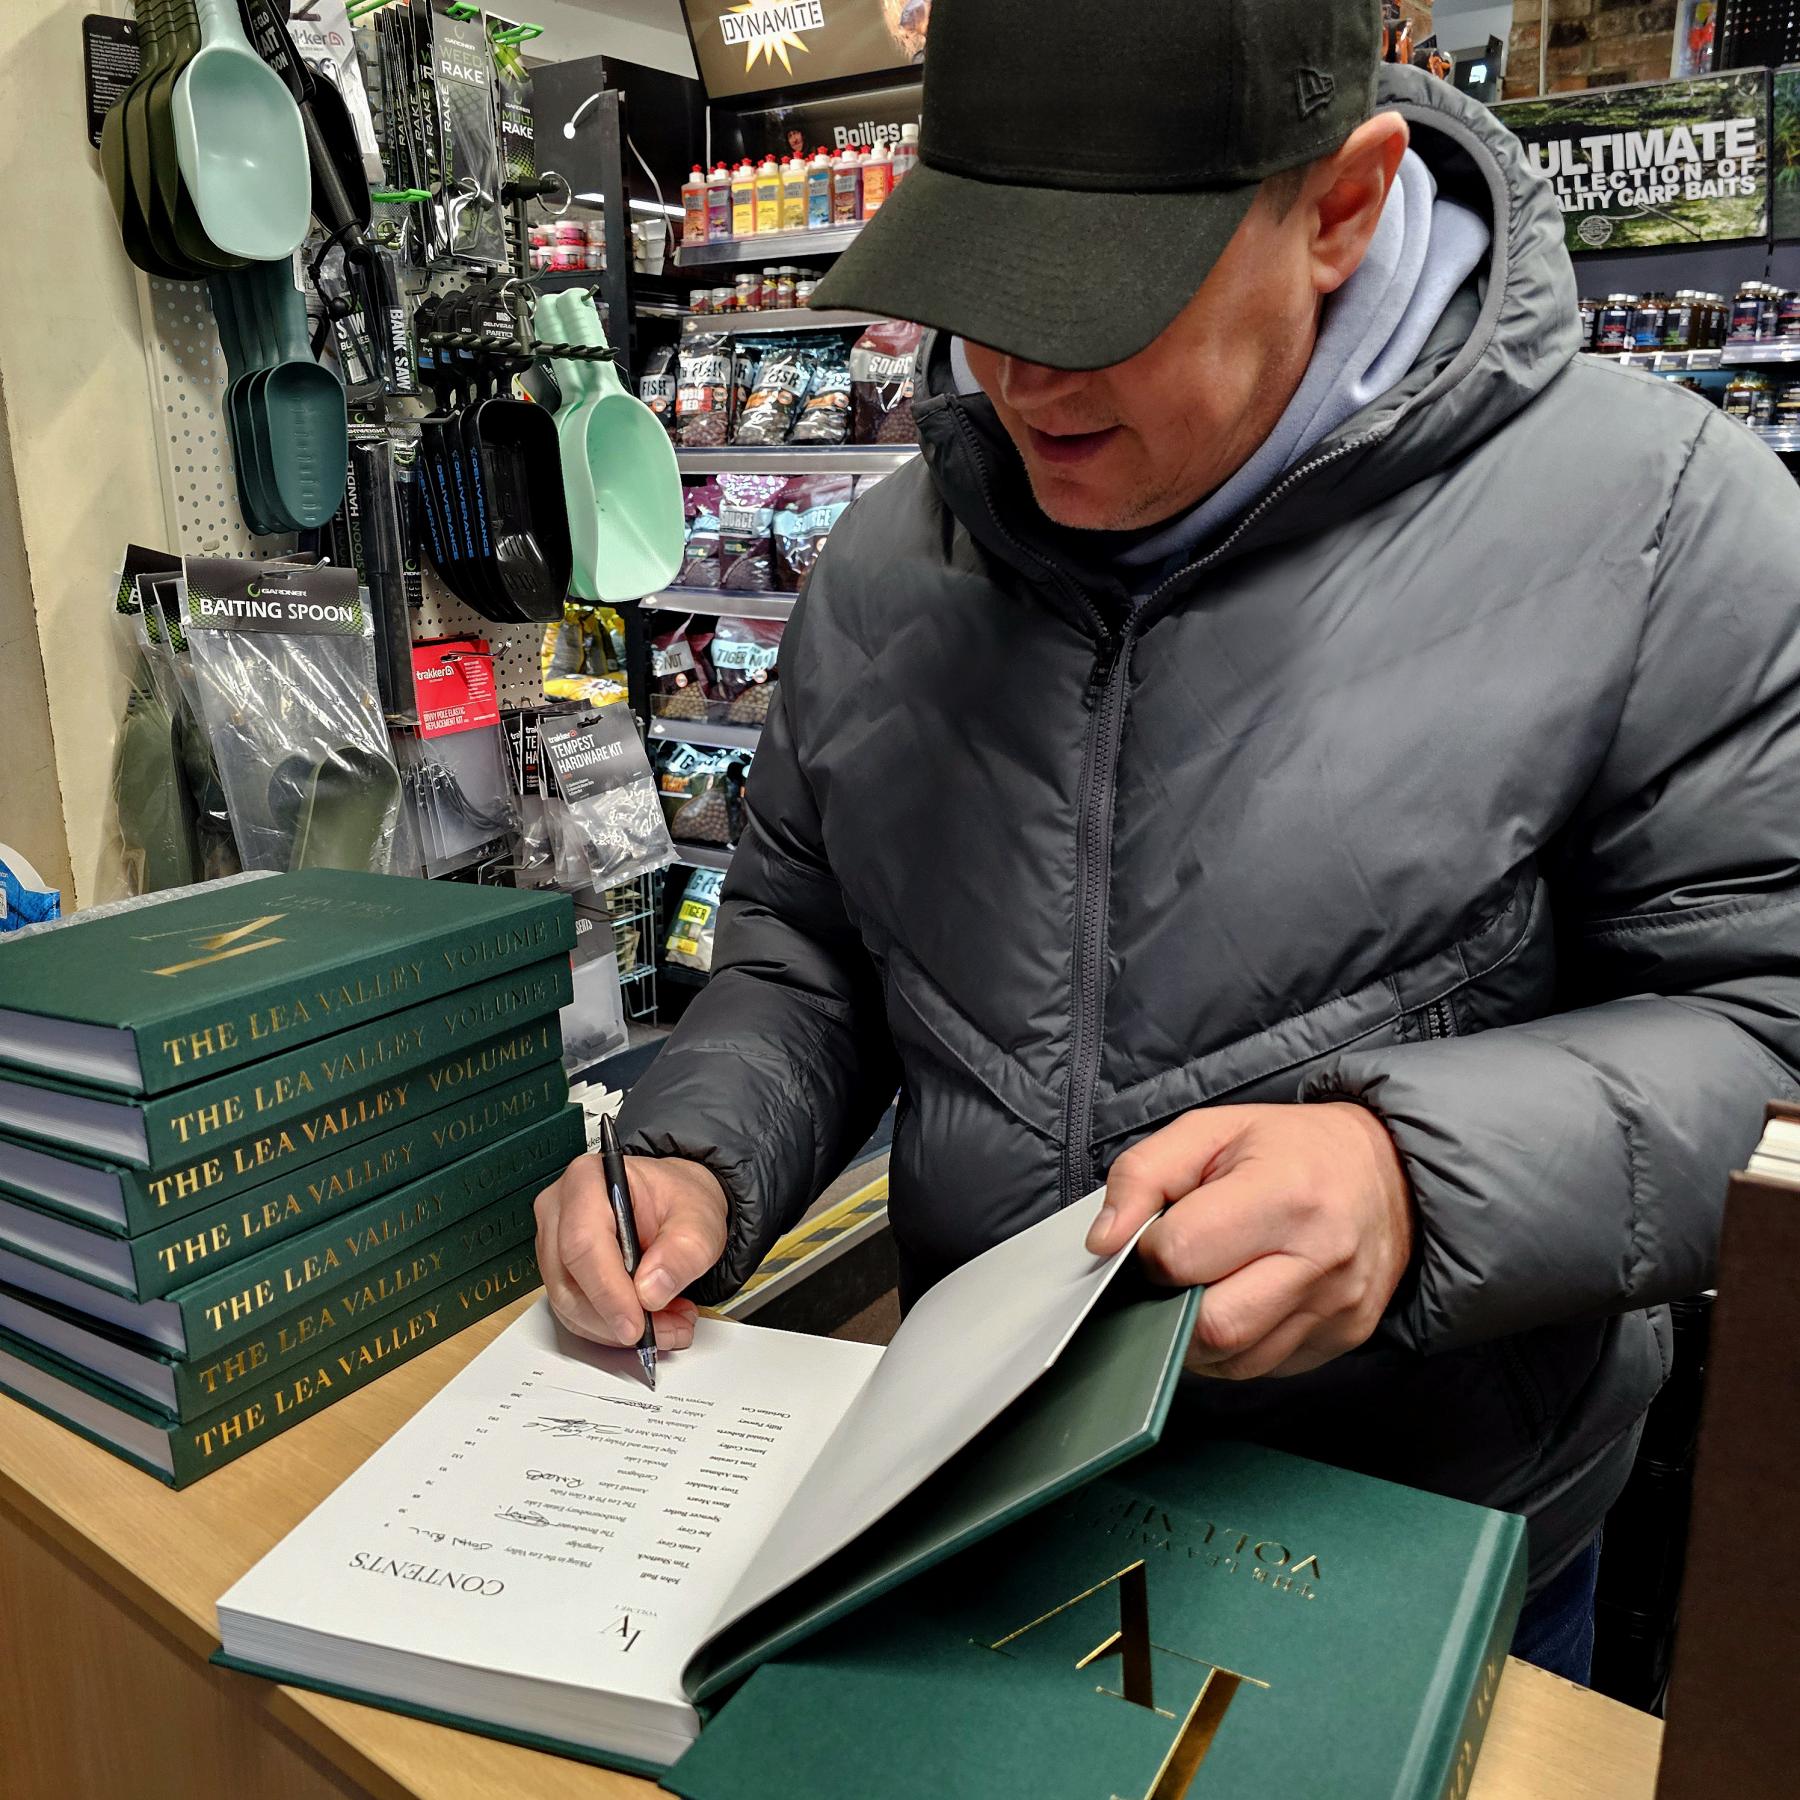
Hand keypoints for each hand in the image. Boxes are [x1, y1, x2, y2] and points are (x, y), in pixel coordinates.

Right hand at [534, 1151, 728, 1351]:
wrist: (674, 1206)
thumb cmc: (678, 1202)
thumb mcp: (700, 1221)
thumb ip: (683, 1253)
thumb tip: (650, 1290)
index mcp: (589, 1180)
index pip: (582, 1243)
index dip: (607, 1291)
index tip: (636, 1324)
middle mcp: (560, 1209)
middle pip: (569, 1280)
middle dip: (619, 1317)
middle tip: (669, 1328)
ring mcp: (553, 1243)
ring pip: (570, 1305)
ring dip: (619, 1328)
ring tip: (669, 1322)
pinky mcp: (559, 1273)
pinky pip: (575, 1315)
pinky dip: (612, 1329)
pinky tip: (650, 1321)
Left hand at [1086, 1103, 1412, 1381]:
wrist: (1389, 1177)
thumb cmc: (1292, 1148)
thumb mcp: (1211, 1130)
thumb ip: (1143, 1175)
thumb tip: (1103, 1242)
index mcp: (1287, 1193)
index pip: (1183, 1254)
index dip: (1149, 1250)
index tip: (1155, 1235)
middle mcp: (1320, 1260)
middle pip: (1211, 1325)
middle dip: (1168, 1304)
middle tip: (1170, 1272)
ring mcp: (1337, 1309)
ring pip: (1234, 1360)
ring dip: (1194, 1333)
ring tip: (1200, 1285)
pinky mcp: (1342, 1340)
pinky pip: (1263, 1367)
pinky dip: (1232, 1347)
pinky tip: (1233, 1302)